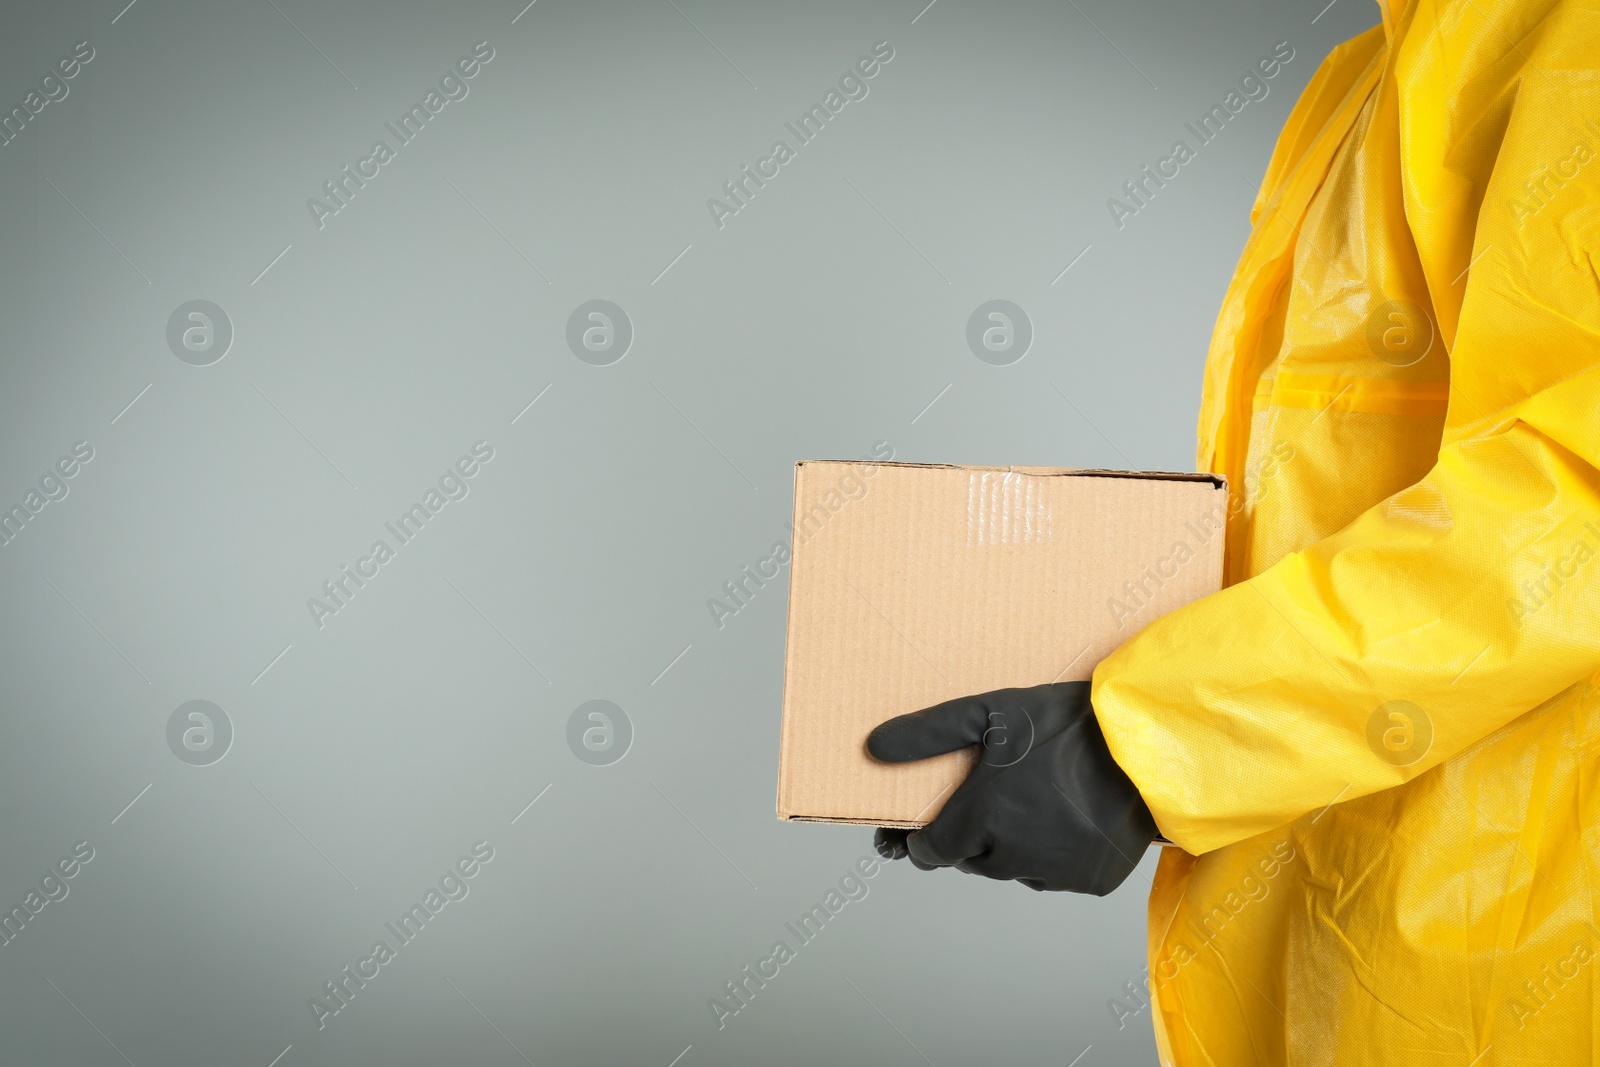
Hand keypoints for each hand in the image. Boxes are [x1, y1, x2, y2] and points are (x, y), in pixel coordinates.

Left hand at [867, 681, 1156, 893]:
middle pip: (971, 860)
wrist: (1145, 742)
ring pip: (1012, 870)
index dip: (919, 840)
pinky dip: (1051, 855)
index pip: (930, 852)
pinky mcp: (1090, 882)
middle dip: (970, 834)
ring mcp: (1054, 873)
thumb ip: (928, 733)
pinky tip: (1064, 817)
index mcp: (982, 818)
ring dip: (1010, 847)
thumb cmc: (1064, 724)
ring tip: (1031, 800)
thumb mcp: (990, 712)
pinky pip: (1054, 875)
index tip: (916, 827)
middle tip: (989, 796)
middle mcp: (1013, 856)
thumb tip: (873, 748)